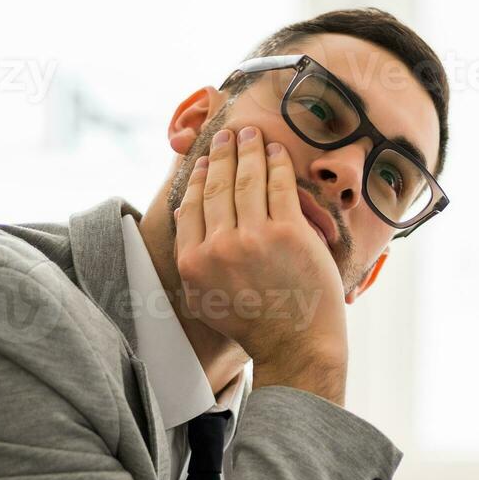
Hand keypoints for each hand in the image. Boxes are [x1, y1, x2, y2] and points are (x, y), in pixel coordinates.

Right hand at [175, 125, 347, 402]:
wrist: (296, 346)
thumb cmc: (255, 325)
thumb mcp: (205, 299)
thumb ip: (192, 260)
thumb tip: (182, 215)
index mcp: (194, 263)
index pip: (191, 207)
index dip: (198, 177)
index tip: (204, 161)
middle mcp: (219, 247)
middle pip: (217, 187)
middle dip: (222, 154)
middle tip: (225, 134)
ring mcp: (254, 237)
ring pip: (247, 180)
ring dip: (248, 150)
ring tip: (251, 134)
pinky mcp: (289, 232)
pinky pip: (279, 185)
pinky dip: (276, 163)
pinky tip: (276, 151)